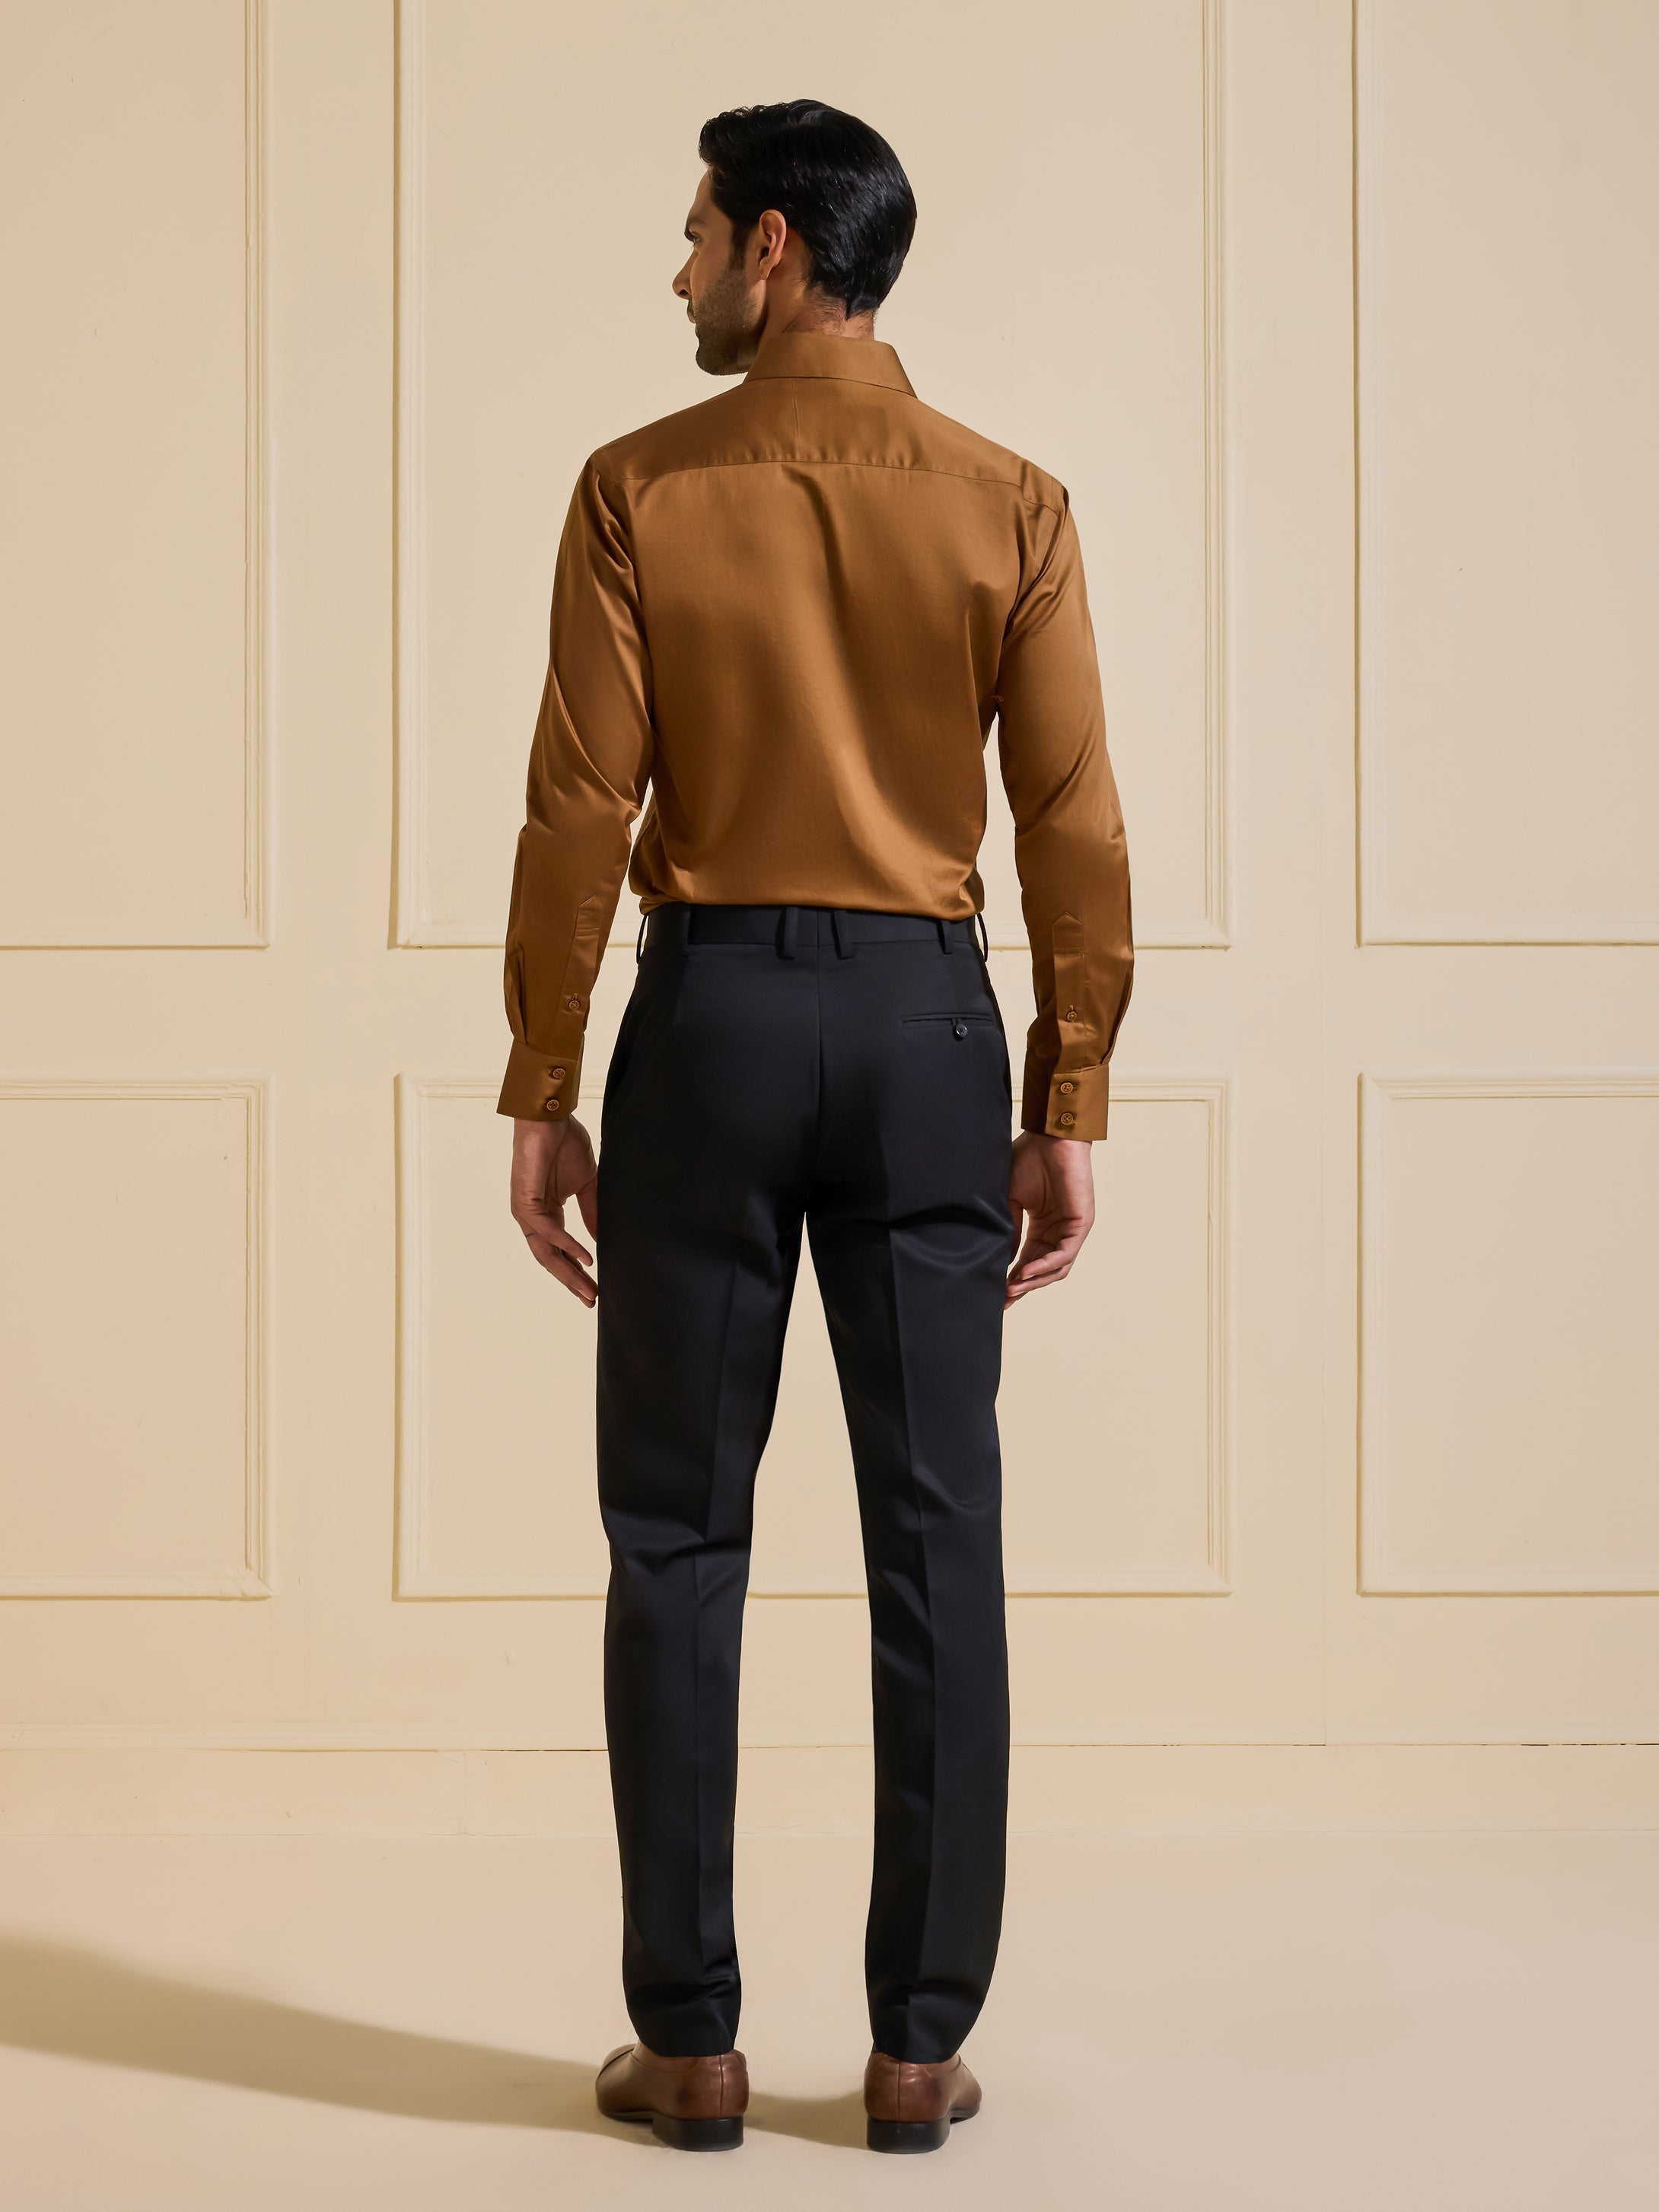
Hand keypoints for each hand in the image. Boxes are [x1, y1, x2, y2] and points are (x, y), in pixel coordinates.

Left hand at [510, 1115, 599, 1305]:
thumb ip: (592, 1212)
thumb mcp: (586, 1184)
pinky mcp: (524, 1201)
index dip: (576, 1272)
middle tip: (592, 1299)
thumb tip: (602, 1239)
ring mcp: (526, 1211)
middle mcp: (533, 1217)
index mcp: (547, 1213)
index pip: (559, 1251)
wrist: (550, 1117)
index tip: (594, 1290)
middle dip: (572, 1281)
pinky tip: (584, 1257)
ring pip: (546, 1252)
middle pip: (551, 1259)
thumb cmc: (565, 1144)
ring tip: (588, 1289)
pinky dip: (566, 1245)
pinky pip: (547, 1230)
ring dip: (568, 1272)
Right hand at [1005, 1130, 1095, 1306]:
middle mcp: (1058, 1231)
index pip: (1028, 1260)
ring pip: (1055, 1268)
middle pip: (1041, 1270)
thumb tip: (1002, 1260)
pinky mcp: (1081, 1224)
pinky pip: (1064, 1254)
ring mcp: (1071, 1229)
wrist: (1048, 1137)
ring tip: (1011, 1289)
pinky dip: (1045, 1266)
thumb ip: (1010, 1230)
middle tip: (1002, 1301)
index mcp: (1042, 1226)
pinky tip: (1025, 1272)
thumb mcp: (1011, 1200)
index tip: (995, 1294)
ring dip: (1034, 1282)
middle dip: (1022, 1287)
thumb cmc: (1029, 1160)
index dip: (1012, 1278)